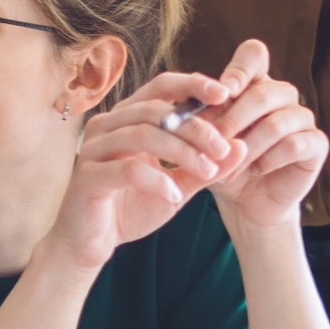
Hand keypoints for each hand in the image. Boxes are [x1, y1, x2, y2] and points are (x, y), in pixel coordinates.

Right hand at [38, 66, 251, 272]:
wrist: (91, 243)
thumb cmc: (132, 207)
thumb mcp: (177, 186)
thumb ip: (205, 168)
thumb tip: (242, 147)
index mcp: (128, 118)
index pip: (161, 87)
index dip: (193, 85)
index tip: (226, 95)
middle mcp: (107, 125)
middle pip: (156, 110)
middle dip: (195, 127)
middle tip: (224, 147)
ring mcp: (94, 148)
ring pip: (143, 134)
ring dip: (182, 152)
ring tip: (208, 172)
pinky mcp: (87, 176)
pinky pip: (127, 169)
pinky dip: (157, 181)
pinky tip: (175, 196)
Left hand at [193, 40, 327, 233]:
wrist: (244, 201)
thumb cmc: (223, 162)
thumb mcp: (205, 138)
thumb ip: (201, 117)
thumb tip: (191, 102)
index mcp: (254, 83)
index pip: (254, 55)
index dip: (239, 70)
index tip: (223, 91)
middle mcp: (282, 94)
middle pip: (262, 94)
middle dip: (232, 121)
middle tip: (212, 145)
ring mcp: (303, 118)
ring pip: (276, 124)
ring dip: (247, 148)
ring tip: (227, 167)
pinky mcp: (316, 144)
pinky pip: (294, 145)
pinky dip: (268, 160)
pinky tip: (256, 170)